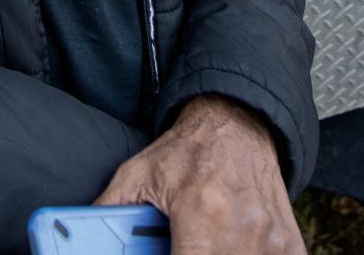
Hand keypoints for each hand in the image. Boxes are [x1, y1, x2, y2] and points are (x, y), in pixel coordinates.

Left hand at [93, 95, 302, 254]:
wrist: (239, 122)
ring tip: (203, 243)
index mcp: (202, 213)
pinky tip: (232, 248)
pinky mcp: (290, 243)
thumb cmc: (188, 152)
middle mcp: (242, 229)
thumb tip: (73, 237)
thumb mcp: (137, 174)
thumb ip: (107, 211)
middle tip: (184, 246)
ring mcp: (271, 239)